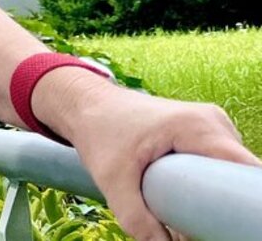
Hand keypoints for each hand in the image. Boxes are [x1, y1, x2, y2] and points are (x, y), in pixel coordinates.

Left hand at [38, 71, 261, 240]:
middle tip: (194, 225)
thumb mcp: (112, 178)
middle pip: (238, 174)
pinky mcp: (204, 135)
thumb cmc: (97, 132)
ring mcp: (212, 127)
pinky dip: (206, 185)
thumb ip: (135, 217)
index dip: (246, 198)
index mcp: (198, 127)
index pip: (245, 168)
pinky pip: (218, 165)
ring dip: (213, 197)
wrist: (85, 105)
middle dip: (222, 204)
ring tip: (185, 213)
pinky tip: (186, 200)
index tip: (235, 222)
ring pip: (228, 173)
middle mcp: (214, 123)